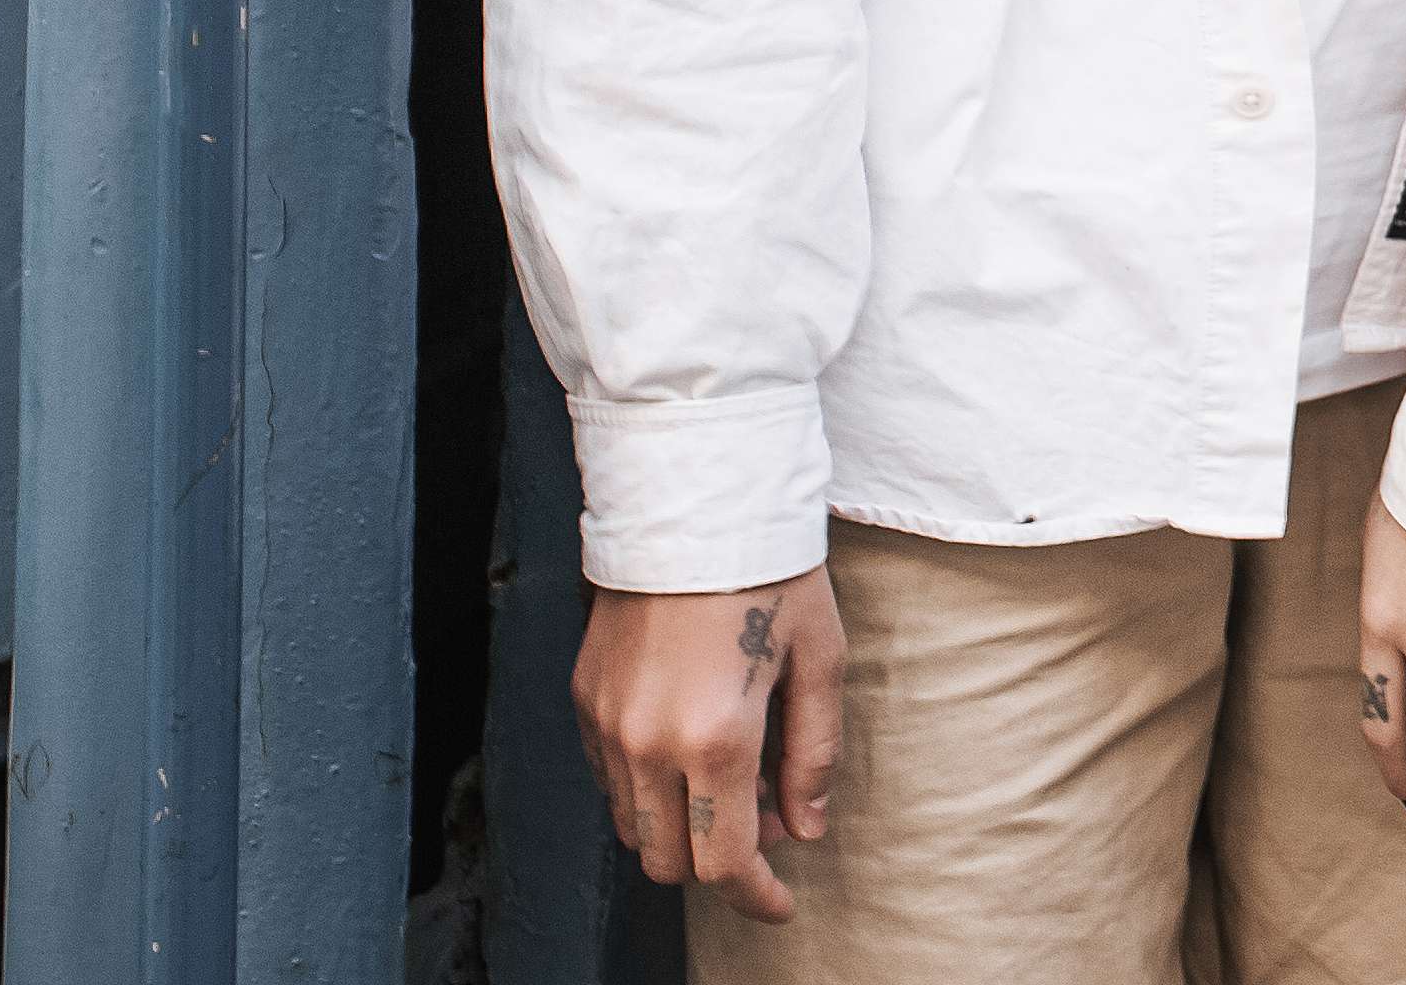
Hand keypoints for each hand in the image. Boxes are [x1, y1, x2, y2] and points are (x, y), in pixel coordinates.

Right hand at [575, 565, 843, 916]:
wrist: (695, 501)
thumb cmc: (771, 573)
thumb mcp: (821, 658)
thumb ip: (813, 754)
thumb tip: (806, 828)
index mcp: (715, 739)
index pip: (724, 863)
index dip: (756, 896)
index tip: (781, 904)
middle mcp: (647, 744)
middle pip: (671, 861)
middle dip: (721, 863)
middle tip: (771, 816)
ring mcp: (606, 725)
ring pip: (633, 828)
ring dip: (682, 827)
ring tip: (737, 776)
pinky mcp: (584, 701)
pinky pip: (610, 781)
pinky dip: (649, 790)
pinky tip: (692, 748)